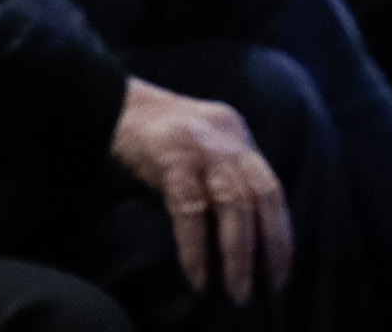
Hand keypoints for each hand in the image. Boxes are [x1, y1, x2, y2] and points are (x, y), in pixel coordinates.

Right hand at [109, 76, 289, 305]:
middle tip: (268, 286)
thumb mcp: (201, 141)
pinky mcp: (172, 157)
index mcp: (236, 134)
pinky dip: (196, 248)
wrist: (111, 102)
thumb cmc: (154, 134)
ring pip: (233, 204)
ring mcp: (201, 146)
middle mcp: (226, 138)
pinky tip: (197, 275)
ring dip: (238, 254)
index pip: (271, 187)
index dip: (280, 231)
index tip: (280, 267)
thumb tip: (245, 226)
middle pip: (260, 196)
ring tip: (237, 289)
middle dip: (269, 246)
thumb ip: (224, 170)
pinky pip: (191, 210)